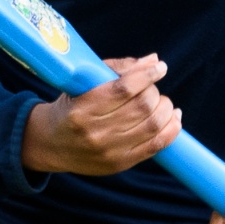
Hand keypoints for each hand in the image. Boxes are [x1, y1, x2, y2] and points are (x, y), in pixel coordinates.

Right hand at [21, 56, 180, 175]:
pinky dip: (171, 129)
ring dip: (166, 109)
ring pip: (153, 126)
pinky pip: (156, 146)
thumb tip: (153, 60)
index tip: (160, 67)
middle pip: (142, 107)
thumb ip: (116, 68)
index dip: (147, 76)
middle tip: (154, 87)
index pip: (123, 89)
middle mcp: (95, 133)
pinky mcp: (120, 163)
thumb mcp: (83, 83)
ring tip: (163, 102)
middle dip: (155, 92)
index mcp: (82, 109)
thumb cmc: (71, 106)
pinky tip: (174, 117)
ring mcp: (109, 151)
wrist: (51, 144)